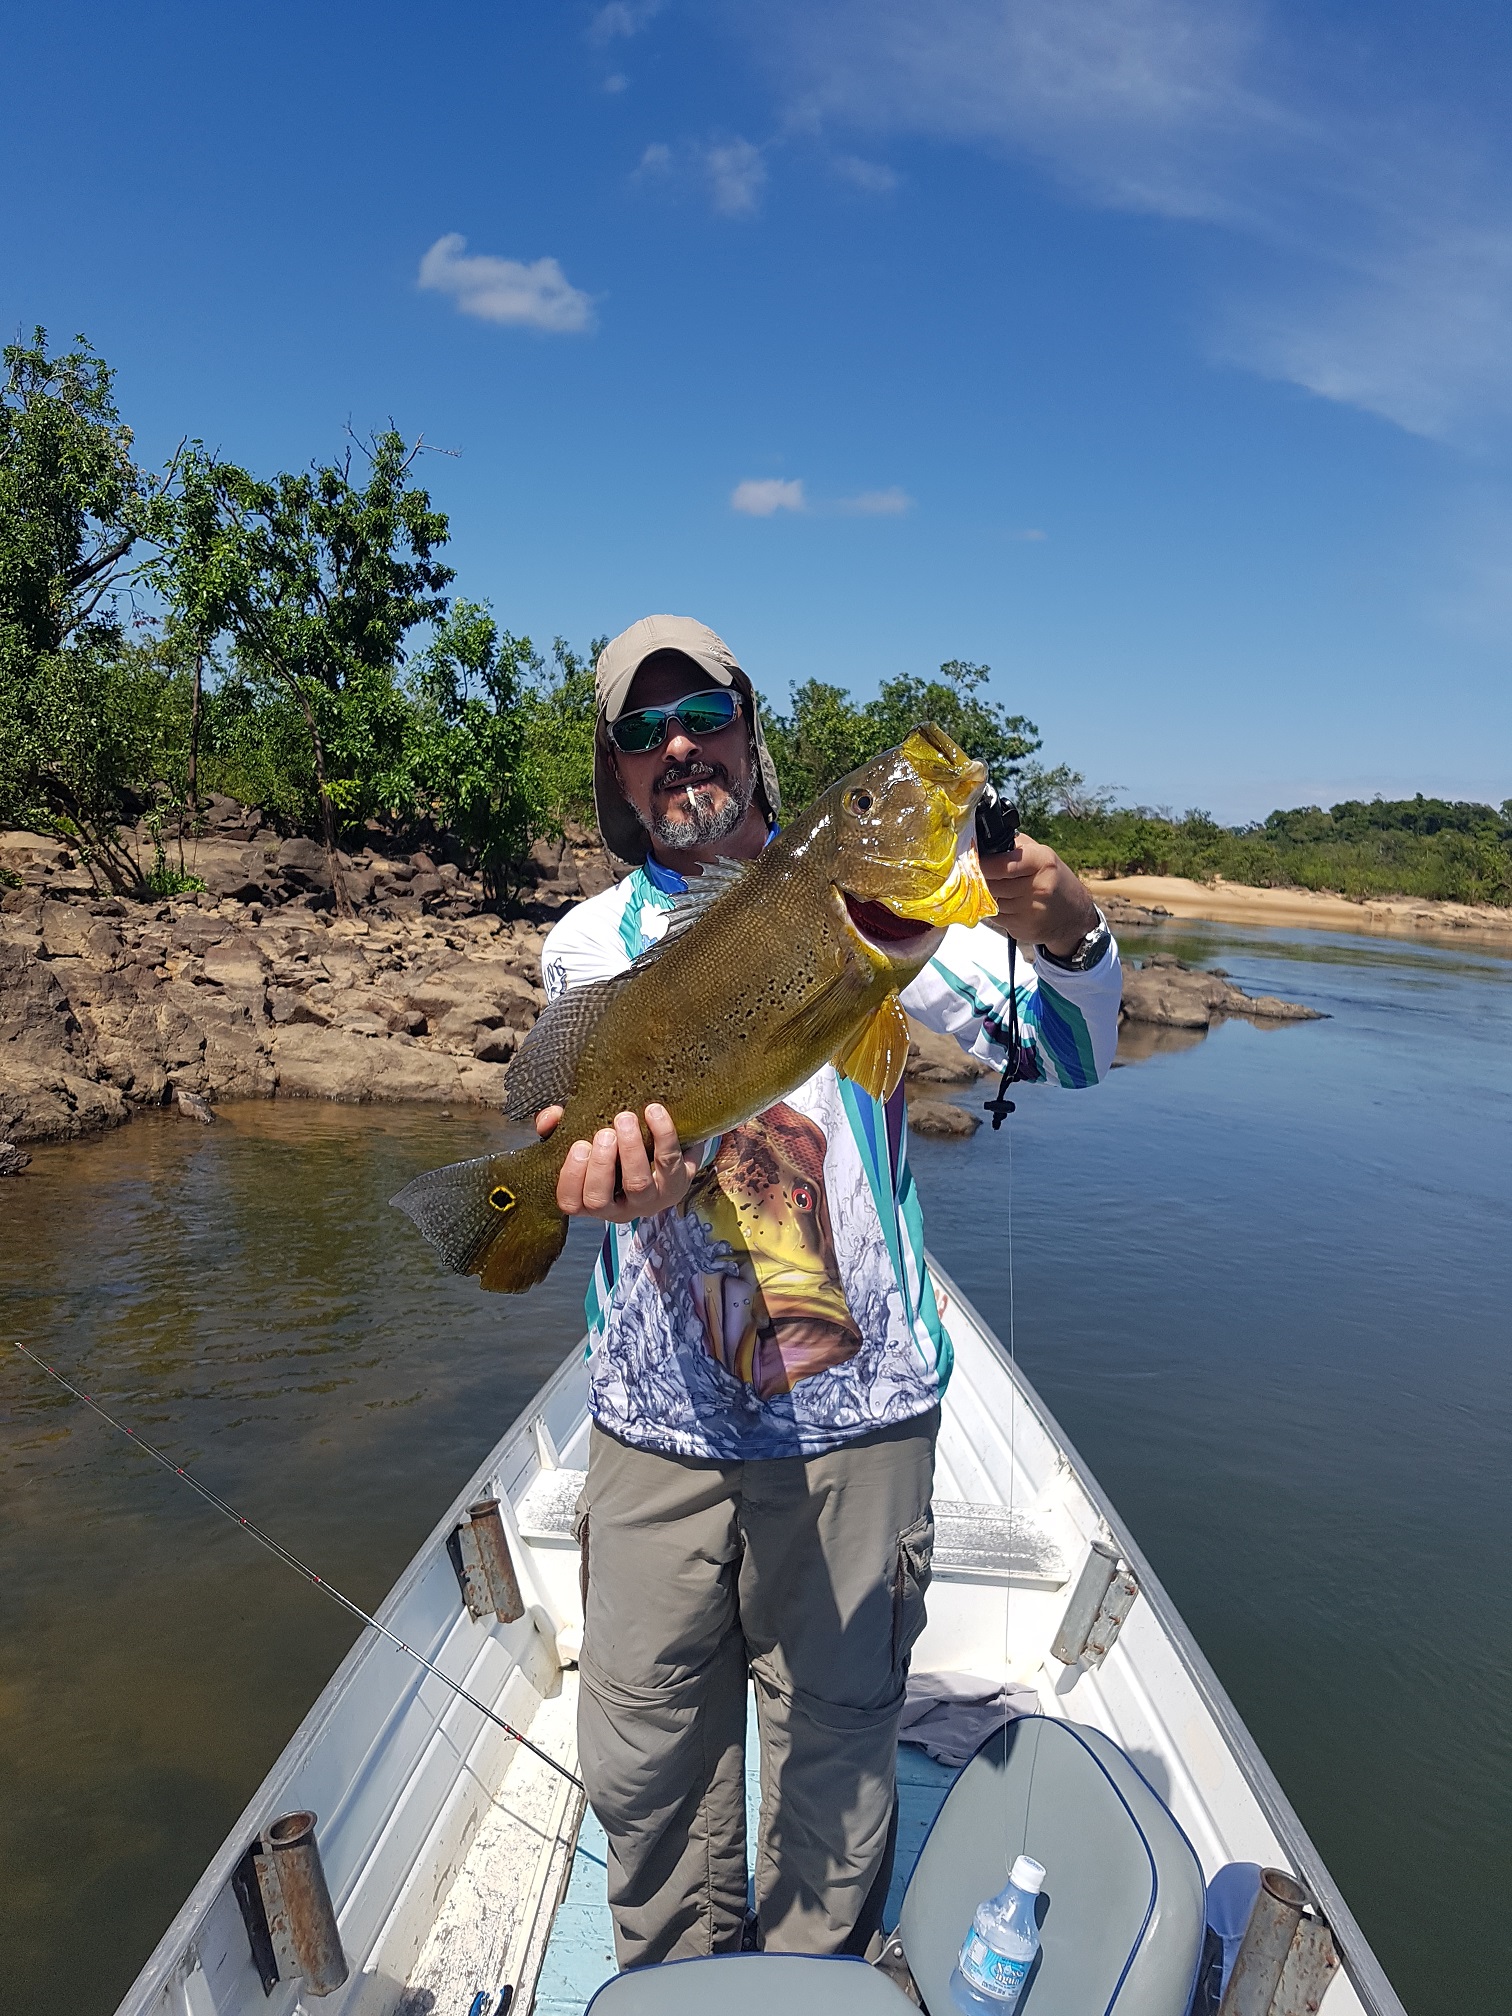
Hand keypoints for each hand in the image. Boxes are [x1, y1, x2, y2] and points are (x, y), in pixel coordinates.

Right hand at [534, 1102, 700, 1221]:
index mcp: (591, 1199)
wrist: (668, 1145)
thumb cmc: (616, 1146)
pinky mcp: (678, 1183)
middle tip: (605, 1133)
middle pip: (600, 1200)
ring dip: (629, 1151)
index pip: (571, 1203)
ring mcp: (650, 1200)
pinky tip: (653, 1112)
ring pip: (637, 1186)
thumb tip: (551, 1116)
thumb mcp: (586, 1138)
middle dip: (599, 1165)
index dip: (570, 1177)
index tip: (579, 1145)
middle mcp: (619, 1208)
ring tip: (625, 1119)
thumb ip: (559, 1126)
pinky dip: (663, 1135)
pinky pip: (670, 1163)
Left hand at [981, 834, 1099, 955]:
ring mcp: (1030, 910)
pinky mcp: (1022, 929)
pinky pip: (995, 917)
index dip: (981, 864)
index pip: (999, 864)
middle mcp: (1038, 886)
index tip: (971, 862)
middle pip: (991, 884)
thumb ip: (1014, 847)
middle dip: (982, 880)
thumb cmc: (1055, 880)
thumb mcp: (1042, 854)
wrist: (1075, 915)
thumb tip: (983, 845)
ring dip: (989, 896)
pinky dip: (997, 910)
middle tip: (980, 875)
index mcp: (1042, 862)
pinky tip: (1010, 905)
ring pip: (990, 901)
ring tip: (1003, 890)